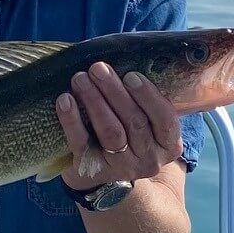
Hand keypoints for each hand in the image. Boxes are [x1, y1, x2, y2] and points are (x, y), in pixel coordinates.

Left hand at [56, 63, 183, 189]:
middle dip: (115, 91)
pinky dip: (72, 120)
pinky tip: (65, 100)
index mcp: (168, 144)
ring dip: (95, 101)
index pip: (165, 120)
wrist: (106, 173)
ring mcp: (121, 167)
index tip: (131, 75)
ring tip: (80, 78)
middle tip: (98, 68)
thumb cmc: (129, 133)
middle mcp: (148, 159)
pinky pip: (82, 143)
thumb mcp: (147, 121)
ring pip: (111, 132)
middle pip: (135, 122)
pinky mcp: (93, 169)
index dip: (148, 96)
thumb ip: (144, 99)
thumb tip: (128, 60)